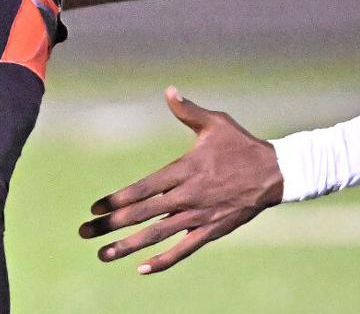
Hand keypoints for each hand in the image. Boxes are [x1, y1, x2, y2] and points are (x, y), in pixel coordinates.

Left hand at [79, 86, 282, 273]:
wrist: (274, 174)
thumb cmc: (241, 144)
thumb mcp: (216, 122)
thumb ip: (188, 110)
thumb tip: (169, 90)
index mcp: (185, 169)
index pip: (144, 188)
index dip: (117, 199)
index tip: (96, 207)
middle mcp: (188, 196)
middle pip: (142, 214)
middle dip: (110, 225)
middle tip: (84, 232)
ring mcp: (199, 216)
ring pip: (157, 235)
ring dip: (128, 246)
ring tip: (103, 255)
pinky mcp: (211, 230)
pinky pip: (183, 250)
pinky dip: (163, 260)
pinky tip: (141, 269)